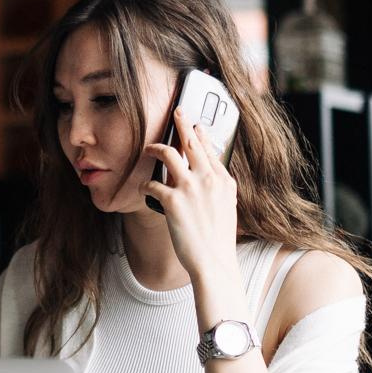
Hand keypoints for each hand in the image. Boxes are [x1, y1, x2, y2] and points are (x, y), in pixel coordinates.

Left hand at [143, 108, 240, 280]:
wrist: (214, 262)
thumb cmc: (219, 240)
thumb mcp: (227, 208)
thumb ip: (218, 189)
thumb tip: (207, 178)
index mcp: (224, 181)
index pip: (210, 150)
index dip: (200, 134)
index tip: (195, 125)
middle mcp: (208, 179)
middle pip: (191, 142)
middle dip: (182, 122)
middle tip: (176, 110)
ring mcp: (190, 188)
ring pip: (169, 153)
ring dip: (156, 148)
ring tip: (148, 148)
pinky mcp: (172, 200)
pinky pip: (152, 183)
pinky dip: (146, 184)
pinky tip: (144, 187)